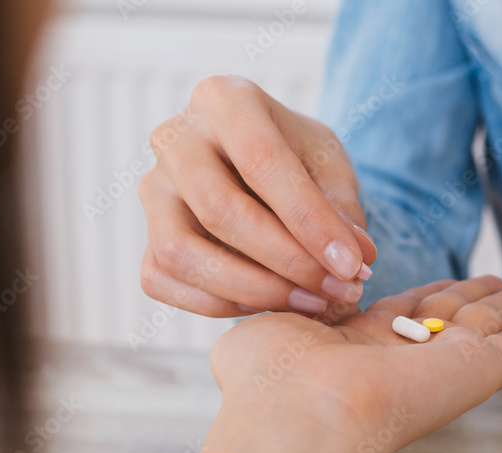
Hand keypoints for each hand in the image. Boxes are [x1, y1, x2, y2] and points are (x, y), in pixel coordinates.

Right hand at [138, 75, 376, 317]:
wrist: (261, 166)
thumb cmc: (296, 157)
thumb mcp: (329, 164)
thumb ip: (341, 207)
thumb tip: (356, 258)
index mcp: (224, 99)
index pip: (261, 161)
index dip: (309, 221)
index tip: (352, 264)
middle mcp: (175, 138)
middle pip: (218, 209)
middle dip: (287, 261)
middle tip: (340, 289)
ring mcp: (153, 189)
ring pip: (179, 251)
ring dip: (252, 289)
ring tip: (311, 301)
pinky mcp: (145, 235)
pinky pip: (163, 279)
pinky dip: (219, 304)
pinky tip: (270, 302)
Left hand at [198, 277, 501, 452]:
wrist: (300, 416)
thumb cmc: (266, 381)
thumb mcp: (260, 330)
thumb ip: (274, 313)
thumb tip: (277, 313)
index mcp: (351, 347)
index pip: (396, 316)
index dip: (418, 299)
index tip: (434, 288)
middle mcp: (397, 357)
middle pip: (443, 320)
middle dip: (466, 300)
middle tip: (491, 283)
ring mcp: (437, 366)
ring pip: (479, 331)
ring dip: (499, 310)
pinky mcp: (474, 372)